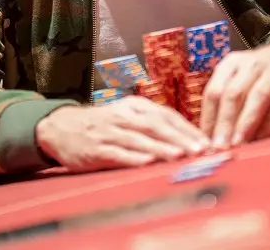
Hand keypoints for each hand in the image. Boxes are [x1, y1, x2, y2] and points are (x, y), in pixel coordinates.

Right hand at [35, 98, 208, 171]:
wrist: (61, 128)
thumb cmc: (103, 125)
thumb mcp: (127, 116)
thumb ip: (152, 124)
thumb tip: (188, 140)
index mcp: (134, 106)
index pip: (166, 115)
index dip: (188, 129)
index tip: (207, 142)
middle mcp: (124, 116)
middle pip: (156, 125)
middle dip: (180, 138)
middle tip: (200, 150)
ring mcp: (109, 132)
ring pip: (140, 138)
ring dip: (162, 148)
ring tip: (180, 156)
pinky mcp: (96, 149)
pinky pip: (118, 153)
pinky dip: (134, 157)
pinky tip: (148, 162)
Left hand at [200, 35, 269, 148]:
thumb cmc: (262, 74)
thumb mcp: (240, 77)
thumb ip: (225, 100)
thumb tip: (210, 134)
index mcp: (232, 63)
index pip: (214, 91)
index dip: (208, 118)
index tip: (205, 141)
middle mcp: (251, 65)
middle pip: (233, 95)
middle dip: (224, 123)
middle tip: (219, 147)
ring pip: (256, 98)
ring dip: (245, 124)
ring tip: (237, 145)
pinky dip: (268, 123)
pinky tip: (261, 138)